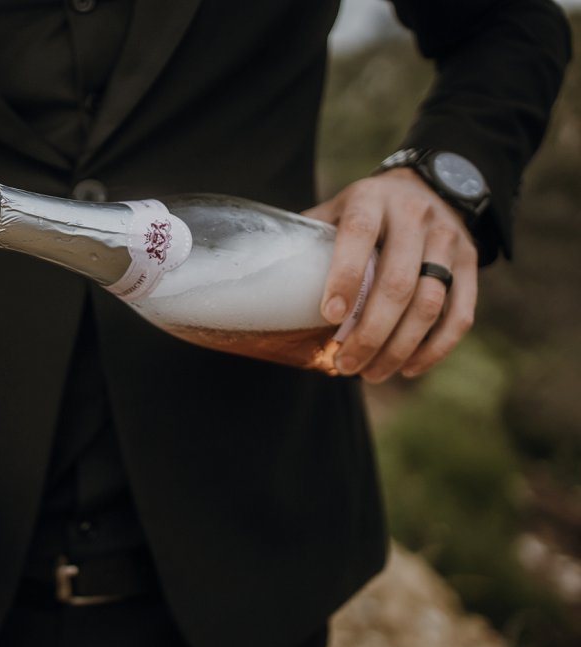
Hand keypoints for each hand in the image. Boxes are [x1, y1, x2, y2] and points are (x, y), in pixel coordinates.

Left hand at [304, 168, 478, 382]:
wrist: (430, 185)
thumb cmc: (366, 210)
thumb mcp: (334, 210)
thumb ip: (307, 240)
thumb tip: (262, 279)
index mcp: (370, 200)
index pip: (358, 235)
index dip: (344, 276)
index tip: (329, 316)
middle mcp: (413, 216)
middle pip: (398, 282)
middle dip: (370, 332)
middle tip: (345, 365)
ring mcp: (448, 238)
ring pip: (430, 302)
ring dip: (399, 347)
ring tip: (371, 374)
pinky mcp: (471, 262)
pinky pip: (460, 312)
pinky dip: (435, 347)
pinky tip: (409, 368)